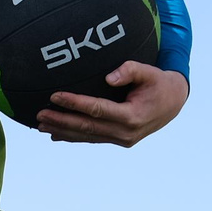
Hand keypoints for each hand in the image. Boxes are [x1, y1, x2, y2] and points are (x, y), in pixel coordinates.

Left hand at [36, 60, 188, 145]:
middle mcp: (125, 132)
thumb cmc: (158, 83)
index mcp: (132, 116)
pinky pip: (92, 138)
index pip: (96, 109)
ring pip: (87, 136)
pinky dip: (73, 137)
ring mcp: (121, 140)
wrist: (172, 104)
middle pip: (87, 127)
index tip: (54, 95)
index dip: (74, 103)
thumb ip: (130, 70)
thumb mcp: (149, 72)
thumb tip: (109, 77)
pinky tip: (56, 135)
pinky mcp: (118, 140)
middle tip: (39, 114)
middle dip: (61, 121)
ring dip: (63, 131)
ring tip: (41, 125)